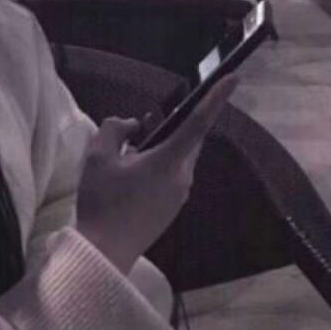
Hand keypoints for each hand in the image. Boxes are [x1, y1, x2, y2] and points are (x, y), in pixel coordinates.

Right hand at [81, 75, 238, 274]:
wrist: (105, 251)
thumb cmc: (101, 201)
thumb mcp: (96, 156)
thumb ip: (115, 129)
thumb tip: (133, 125)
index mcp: (168, 161)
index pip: (197, 122)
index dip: (216, 98)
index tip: (233, 78)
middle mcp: (182, 177)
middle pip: (185, 139)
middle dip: (169, 128)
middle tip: (137, 130)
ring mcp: (179, 195)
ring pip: (176, 158)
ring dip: (158, 149)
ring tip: (125, 157)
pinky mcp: (172, 208)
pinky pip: (170, 175)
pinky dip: (156, 166)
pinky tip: (128, 177)